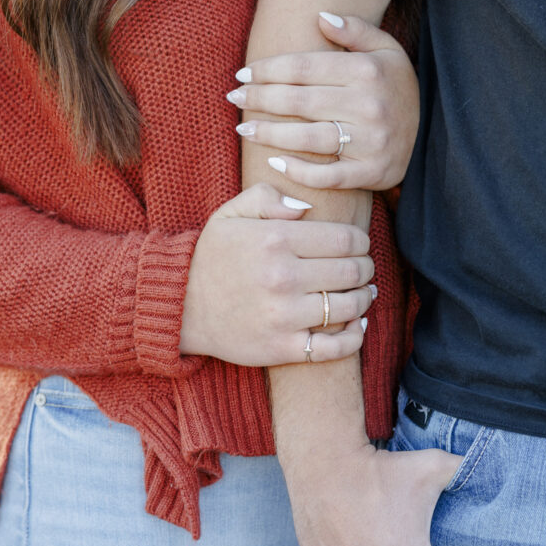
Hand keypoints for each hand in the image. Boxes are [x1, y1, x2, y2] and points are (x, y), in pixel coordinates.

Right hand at [180, 183, 373, 364]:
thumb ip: (268, 198)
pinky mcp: (284, 348)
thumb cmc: (210, 258)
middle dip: (366, 268)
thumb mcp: (230, 215)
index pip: (346, 239)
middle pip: (354, 270)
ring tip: (361, 294)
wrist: (180, 308)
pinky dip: (354, 336)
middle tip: (362, 269)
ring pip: (351, 306)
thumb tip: (307, 208)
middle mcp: (283, 277)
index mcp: (275, 239)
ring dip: (364, 298)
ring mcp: (285, 315)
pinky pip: (336, 347)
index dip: (361, 241)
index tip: (357, 246)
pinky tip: (356, 325)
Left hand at [228, 13, 419, 190]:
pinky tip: (274, 162)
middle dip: (261, 98)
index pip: (304, 68)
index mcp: (366, 71)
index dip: (268, 70)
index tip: (243, 73)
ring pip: (307, 138)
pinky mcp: (371, 173)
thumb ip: (355, 30)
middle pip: (299, 101)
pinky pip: (326, 176)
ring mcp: (370, 142)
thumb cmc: (396, 89)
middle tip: (233, 98)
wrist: (433, 135)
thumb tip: (320, 16)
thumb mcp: (386, 50)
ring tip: (244, 128)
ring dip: (270, 133)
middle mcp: (368, 106)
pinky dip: (298, 171)